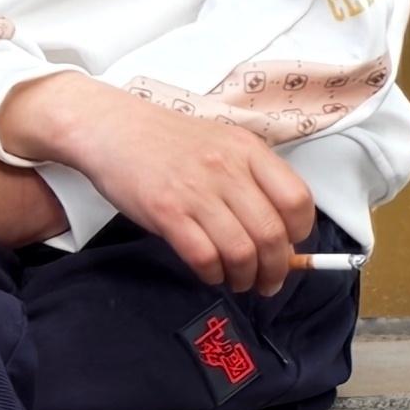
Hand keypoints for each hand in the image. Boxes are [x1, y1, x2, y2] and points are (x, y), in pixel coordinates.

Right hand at [0, 73, 313, 294]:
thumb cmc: (165, 140)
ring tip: (239, 281)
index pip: (297, 200)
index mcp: (247, 151)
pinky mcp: (166, 211)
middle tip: (268, 281)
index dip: (300, 235)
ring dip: (245, 277)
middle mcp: (226, 169)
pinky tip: (209, 273)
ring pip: (241, 252)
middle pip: (272, 235)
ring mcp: (196, 190)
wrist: (110, 128)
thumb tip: (280, 230)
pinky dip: (213, 275)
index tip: (290, 247)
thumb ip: (251, 179)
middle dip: (276, 270)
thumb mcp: (220, 144)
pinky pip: (203, 257)